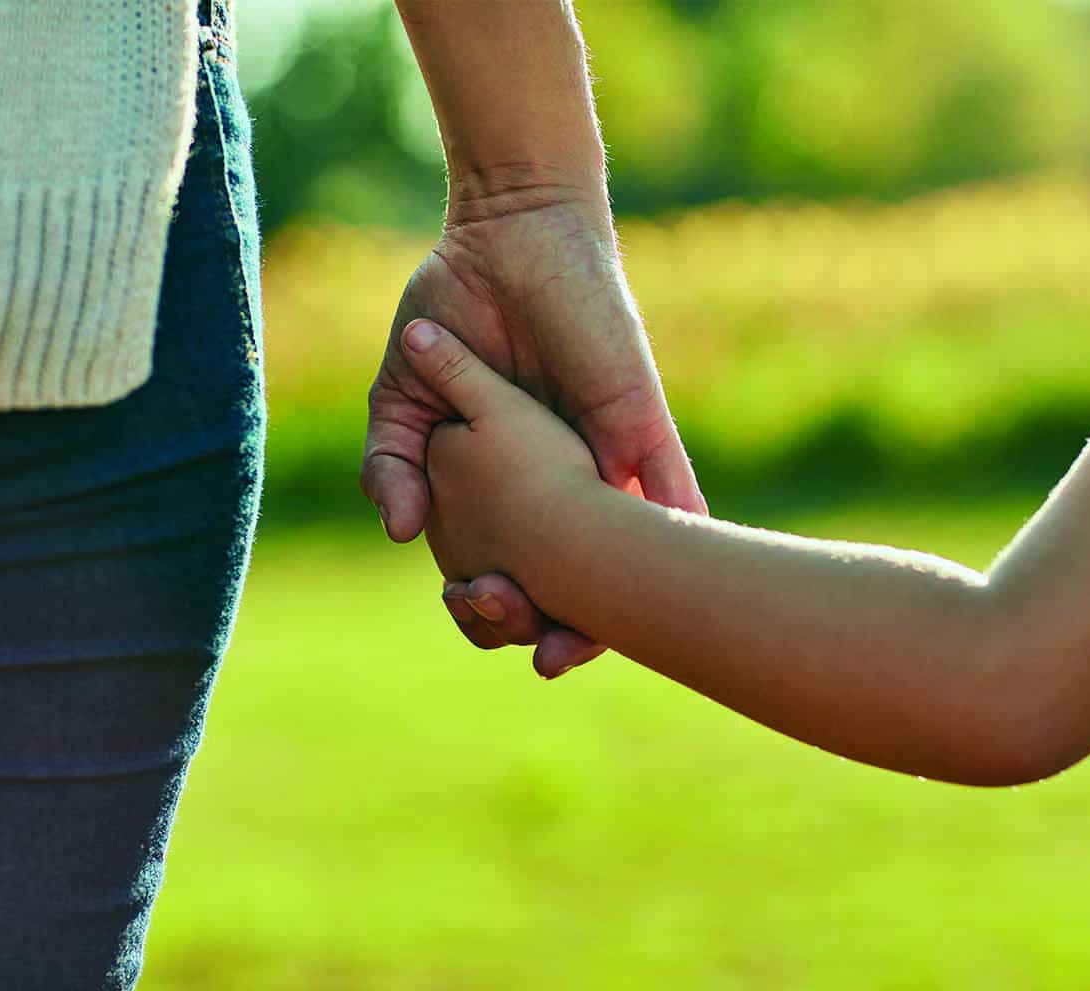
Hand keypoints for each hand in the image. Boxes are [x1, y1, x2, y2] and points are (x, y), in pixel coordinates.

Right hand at [360, 191, 705, 673]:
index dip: (502, 605)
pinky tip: (693, 587)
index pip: (519, 564)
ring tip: (597, 645)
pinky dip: (682, 533)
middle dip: (572, 626)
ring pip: (636, 548)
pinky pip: (673, 486)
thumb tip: (399, 533)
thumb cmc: (455, 309)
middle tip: (551, 658)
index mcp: (515, 482)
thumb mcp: (408, 396)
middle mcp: (569, 479)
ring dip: (629, 601)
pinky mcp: (638, 420)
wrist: (506, 233)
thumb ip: (395, 461)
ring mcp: (608, 454)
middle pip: (585, 574)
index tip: (478, 622)